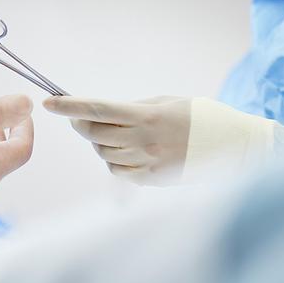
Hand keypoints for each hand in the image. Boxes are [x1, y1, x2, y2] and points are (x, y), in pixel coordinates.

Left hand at [44, 96, 283, 185]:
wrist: (235, 147)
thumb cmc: (200, 116)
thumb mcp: (167, 102)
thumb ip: (134, 108)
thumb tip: (104, 113)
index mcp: (147, 116)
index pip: (97, 109)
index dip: (69, 106)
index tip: (49, 102)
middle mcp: (144, 141)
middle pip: (94, 134)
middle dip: (80, 124)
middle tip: (78, 117)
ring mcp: (148, 163)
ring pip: (104, 154)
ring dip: (100, 143)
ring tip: (116, 134)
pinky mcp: (153, 180)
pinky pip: (119, 171)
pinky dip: (115, 160)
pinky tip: (127, 151)